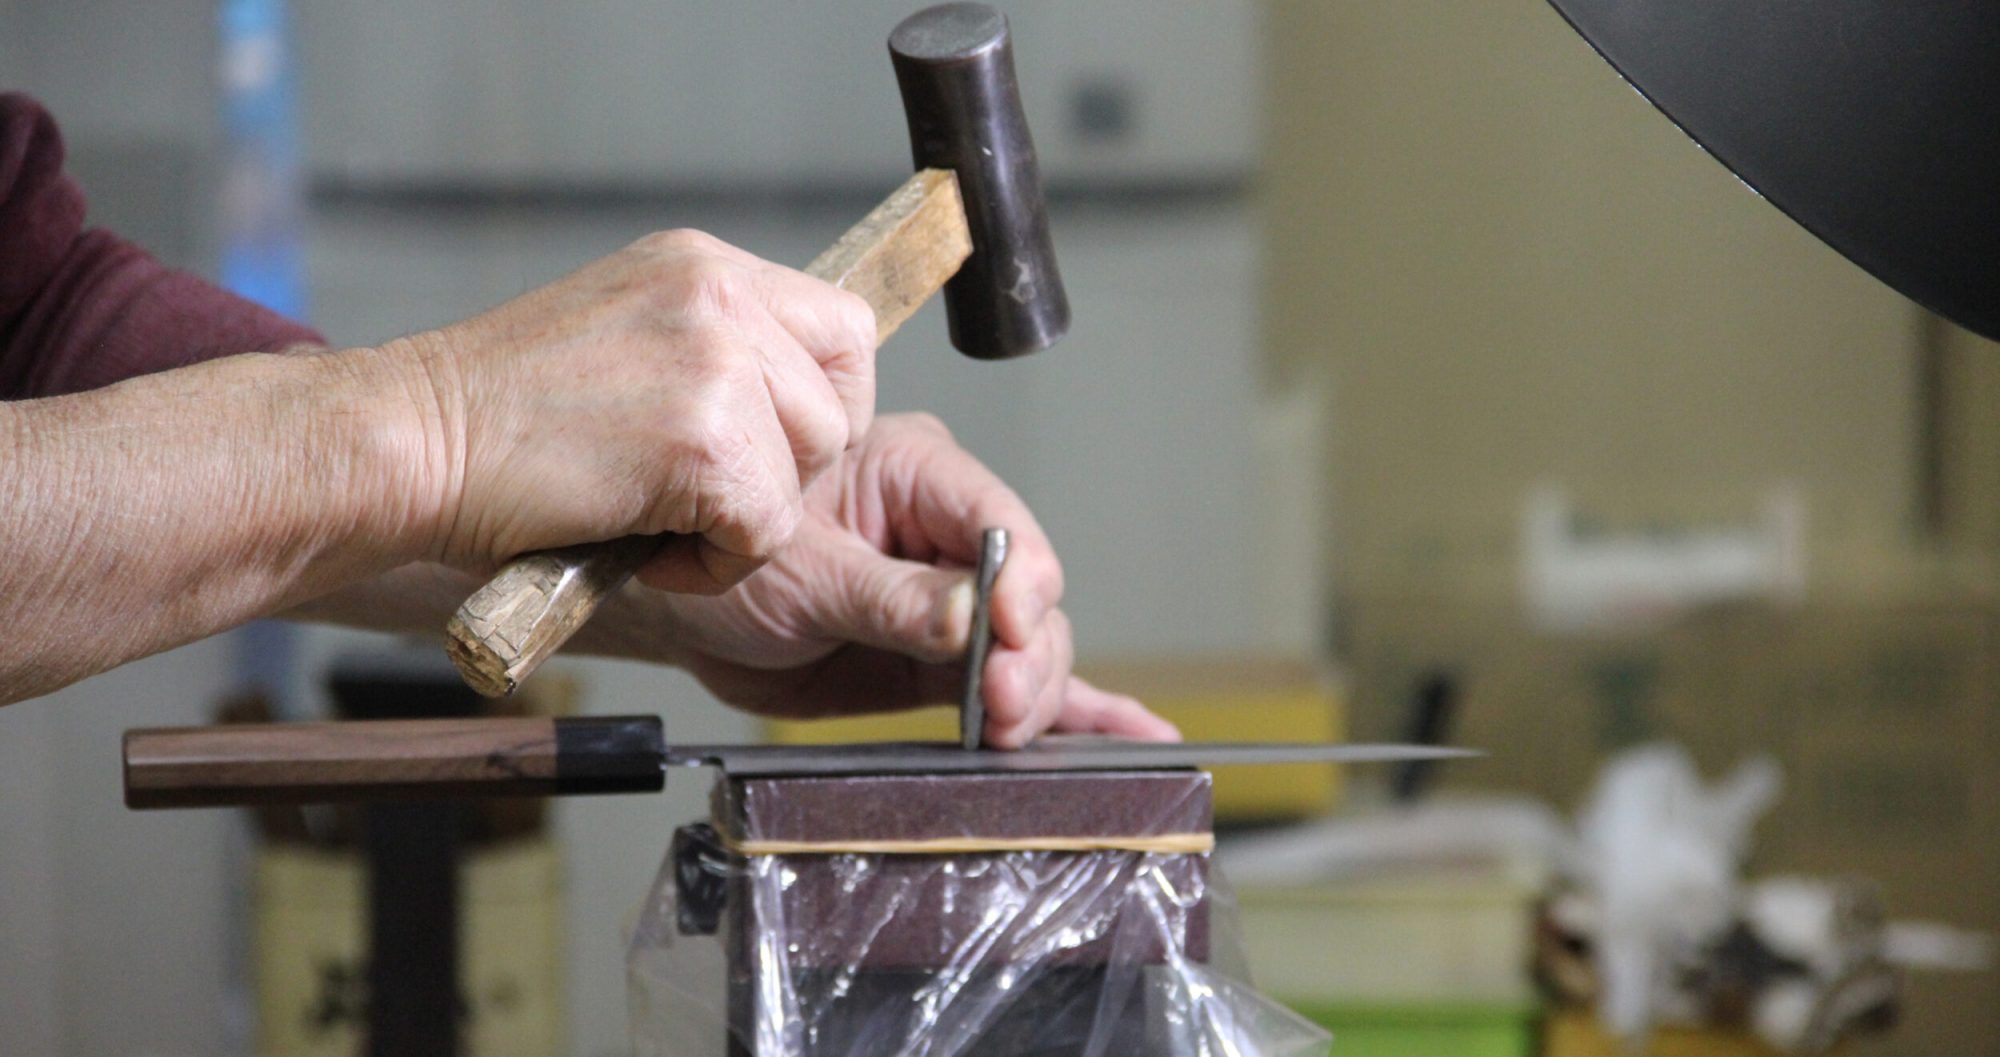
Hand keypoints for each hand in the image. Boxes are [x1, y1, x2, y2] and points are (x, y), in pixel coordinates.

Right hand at [389, 229, 875, 592]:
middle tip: (697, 491)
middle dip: (788, 470)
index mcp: (705, 265)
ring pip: (811, 471)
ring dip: (744, 519)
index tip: (763, 446)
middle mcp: (723, 295)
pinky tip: (640, 541)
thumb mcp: (625, 333)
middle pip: (842, 407)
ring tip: (655, 516)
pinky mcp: (710, 441)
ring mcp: (720, 363)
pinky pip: (767, 532)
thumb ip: (713, 348)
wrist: (410, 443)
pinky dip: (711, 564)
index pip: (845, 330)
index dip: (821, 405)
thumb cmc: (498, 416)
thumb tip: (795, 406)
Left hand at [585, 413, 1179, 747]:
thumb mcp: (800, 571)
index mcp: (916, 474)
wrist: (680, 609)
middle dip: (1024, 654)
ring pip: (1028, 645)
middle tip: (1000, 708)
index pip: (999, 523)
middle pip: (1028, 594)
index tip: (1006, 637)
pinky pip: (1012, 678)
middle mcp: (949, 533)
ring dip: (1034, 692)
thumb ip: (888, 597)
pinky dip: (1063, 708)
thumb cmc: (724, 560)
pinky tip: (1127, 735)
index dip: (1020, 583)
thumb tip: (969, 618)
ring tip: (1015, 732)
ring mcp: (954, 599)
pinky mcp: (943, 659)